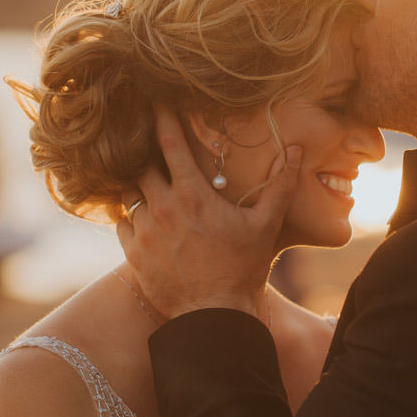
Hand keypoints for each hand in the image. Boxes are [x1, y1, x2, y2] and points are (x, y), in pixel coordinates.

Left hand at [116, 106, 301, 323]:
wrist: (215, 316)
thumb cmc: (243, 269)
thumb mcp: (265, 224)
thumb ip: (279, 184)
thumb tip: (294, 148)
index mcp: (193, 195)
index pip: (169, 142)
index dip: (161, 116)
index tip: (154, 100)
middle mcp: (162, 208)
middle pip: (140, 164)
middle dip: (147, 156)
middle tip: (153, 150)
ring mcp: (143, 233)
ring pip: (130, 194)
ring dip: (141, 189)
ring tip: (155, 191)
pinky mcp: (132, 255)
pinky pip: (123, 223)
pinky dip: (133, 218)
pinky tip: (148, 222)